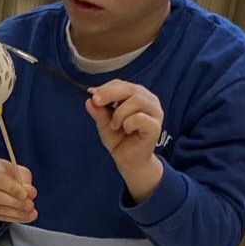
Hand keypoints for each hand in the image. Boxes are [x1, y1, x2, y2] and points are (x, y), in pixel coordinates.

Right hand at [0, 159, 36, 224]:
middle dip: (15, 203)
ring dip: (16, 213)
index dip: (12, 188)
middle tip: (30, 206)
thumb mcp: (18, 173)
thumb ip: (24, 183)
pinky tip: (24, 218)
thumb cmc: (9, 175)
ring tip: (32, 214)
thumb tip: (30, 196)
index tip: (25, 195)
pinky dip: (12, 218)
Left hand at [87, 80, 164, 199]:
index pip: (122, 84)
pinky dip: (128, 123)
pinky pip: (139, 117)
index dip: (107, 88)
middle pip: (131, 88)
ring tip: (115, 126)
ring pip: (136, 100)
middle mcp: (149, 101)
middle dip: (110, 94)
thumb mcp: (105, 124)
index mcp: (138, 96)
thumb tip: (89, 100)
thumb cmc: (120, 140)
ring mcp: (155, 113)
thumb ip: (99, 112)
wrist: (128, 161)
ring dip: (119, 113)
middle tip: (96, 101)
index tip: (92, 95)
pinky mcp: (155, 126)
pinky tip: (127, 131)